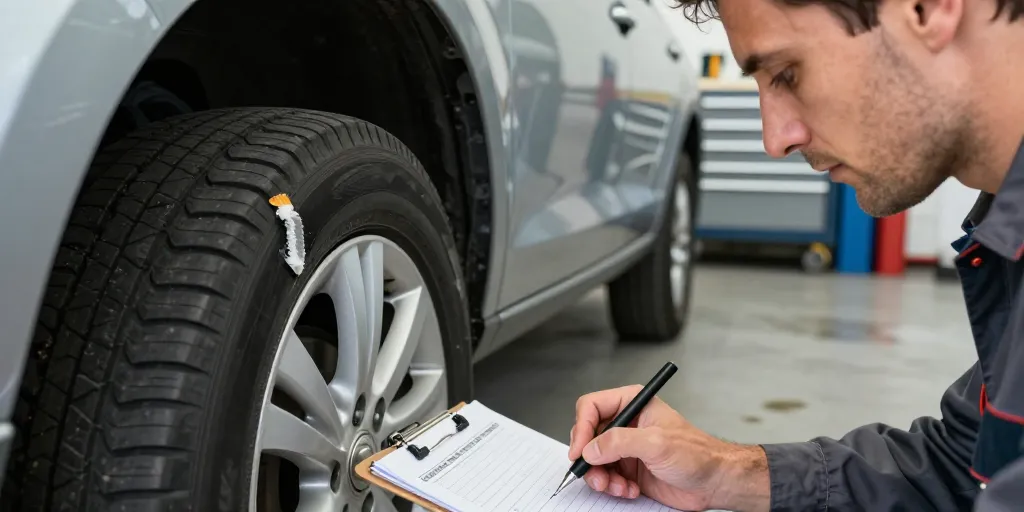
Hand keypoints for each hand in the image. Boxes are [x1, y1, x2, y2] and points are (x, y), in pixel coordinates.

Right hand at [568, 385, 770, 511]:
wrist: (714, 482)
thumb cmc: (698, 454)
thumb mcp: (657, 443)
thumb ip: (619, 442)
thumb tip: (590, 448)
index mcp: (633, 403)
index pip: (591, 407)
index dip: (581, 428)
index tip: (580, 451)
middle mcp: (626, 423)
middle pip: (587, 435)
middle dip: (589, 458)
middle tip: (597, 474)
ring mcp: (626, 447)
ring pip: (593, 459)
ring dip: (600, 476)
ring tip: (616, 486)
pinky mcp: (628, 468)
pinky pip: (605, 476)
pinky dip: (611, 486)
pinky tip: (629, 490)